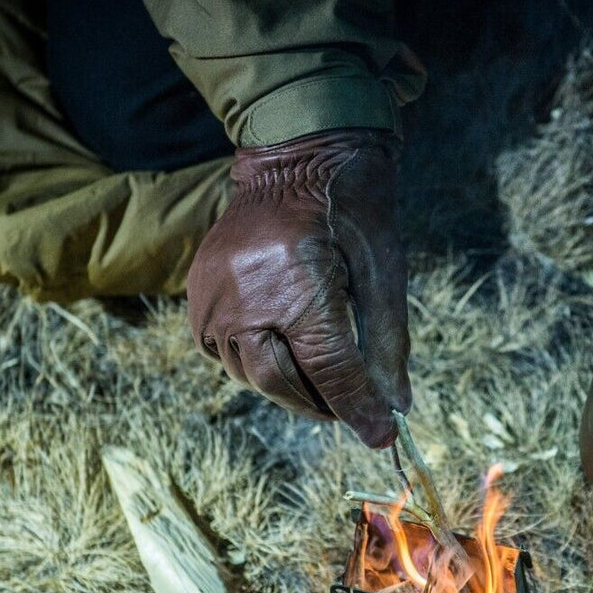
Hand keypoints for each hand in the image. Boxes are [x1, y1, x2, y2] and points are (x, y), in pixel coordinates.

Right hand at [187, 129, 410, 447]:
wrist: (293, 156)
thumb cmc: (351, 207)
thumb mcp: (383, 268)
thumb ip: (387, 340)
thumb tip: (395, 405)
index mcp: (295, 281)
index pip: (329, 368)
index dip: (358, 408)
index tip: (383, 437)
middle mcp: (244, 294)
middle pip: (281, 380)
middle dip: (322, 405)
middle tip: (355, 413)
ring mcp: (212, 296)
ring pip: (251, 374)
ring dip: (292, 390)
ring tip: (326, 388)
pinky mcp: (197, 296)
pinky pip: (226, 355)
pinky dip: (261, 366)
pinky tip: (290, 356)